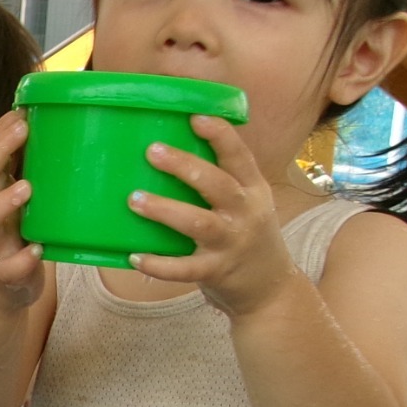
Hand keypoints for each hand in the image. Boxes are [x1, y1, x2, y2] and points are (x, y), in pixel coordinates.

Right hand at [0, 111, 43, 306]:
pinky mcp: (5, 275)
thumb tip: (72, 133)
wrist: (2, 291)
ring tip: (26, 189)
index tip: (20, 111)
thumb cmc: (22, 238)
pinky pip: (7, 268)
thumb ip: (38, 177)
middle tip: (23, 130)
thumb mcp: (27, 204)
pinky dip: (20, 260)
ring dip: (2, 203)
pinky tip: (37, 250)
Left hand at [127, 116, 296, 316]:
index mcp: (253, 190)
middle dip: (185, 166)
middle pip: (217, 184)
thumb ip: (221, 181)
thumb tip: (170, 151)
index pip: (240, 156)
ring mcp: (232, 243)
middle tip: (152, 151)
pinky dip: (158, 264)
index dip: (220, 135)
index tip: (196, 116)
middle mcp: (246, 213)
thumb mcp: (247, 204)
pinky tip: (134, 256)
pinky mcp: (216, 272)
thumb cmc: (247, 237)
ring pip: (198, 223)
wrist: (271, 289)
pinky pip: (184, 269)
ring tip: (134, 199)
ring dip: (164, 210)